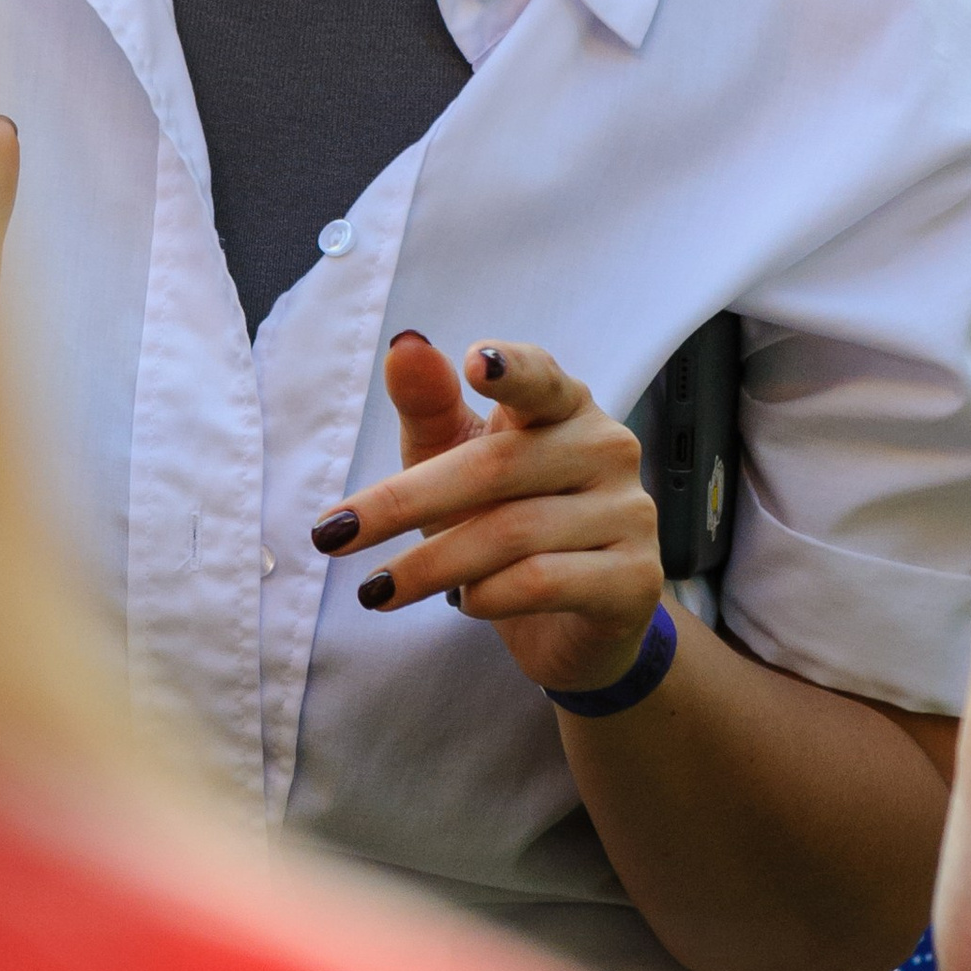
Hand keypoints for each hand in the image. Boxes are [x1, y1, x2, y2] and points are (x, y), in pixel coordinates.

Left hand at [313, 337, 663, 699]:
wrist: (570, 625)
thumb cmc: (504, 521)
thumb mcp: (453, 460)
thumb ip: (429, 405)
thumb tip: (405, 345)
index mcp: (565, 406)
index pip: (541, 377)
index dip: (510, 368)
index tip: (473, 363)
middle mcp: (607, 448)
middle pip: (496, 467)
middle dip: (404, 503)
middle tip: (334, 534)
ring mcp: (630, 513)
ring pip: (513, 532)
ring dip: (432, 565)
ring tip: (379, 589)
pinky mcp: (635, 578)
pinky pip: (544, 582)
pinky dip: (488, 596)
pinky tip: (464, 603)